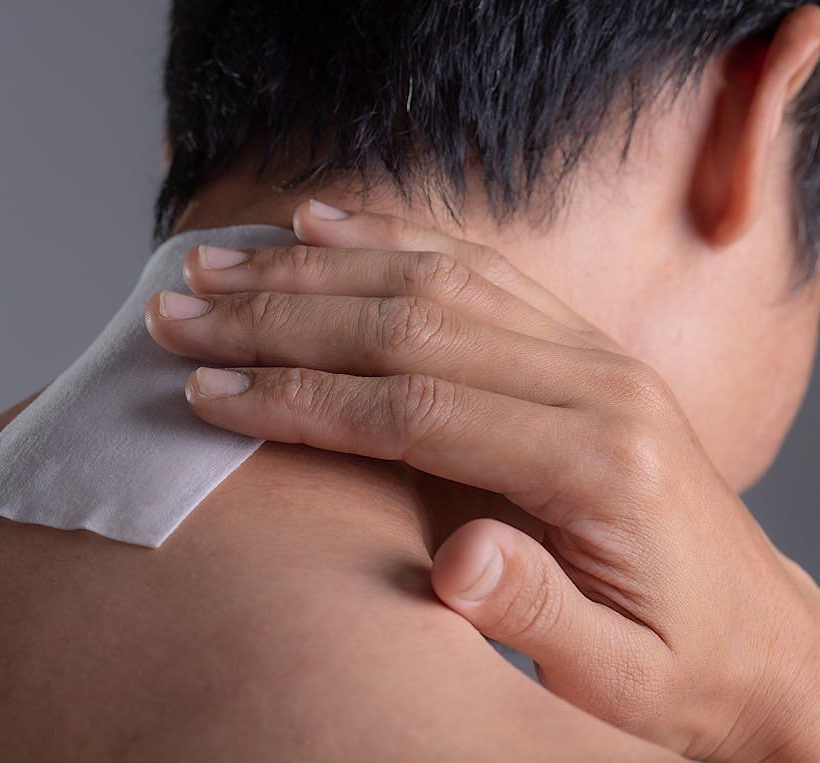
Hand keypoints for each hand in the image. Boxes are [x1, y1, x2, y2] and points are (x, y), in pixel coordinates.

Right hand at [144, 201, 819, 760]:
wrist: (759, 636)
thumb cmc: (677, 666)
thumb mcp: (621, 680)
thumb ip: (542, 616)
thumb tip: (456, 561)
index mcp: (595, 465)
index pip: (413, 409)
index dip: (298, 397)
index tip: (205, 391)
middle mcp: (594, 384)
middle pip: (407, 323)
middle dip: (278, 316)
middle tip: (177, 312)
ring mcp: (589, 352)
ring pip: (430, 280)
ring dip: (313, 268)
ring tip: (215, 260)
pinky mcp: (577, 344)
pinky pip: (475, 269)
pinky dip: (389, 239)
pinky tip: (321, 220)